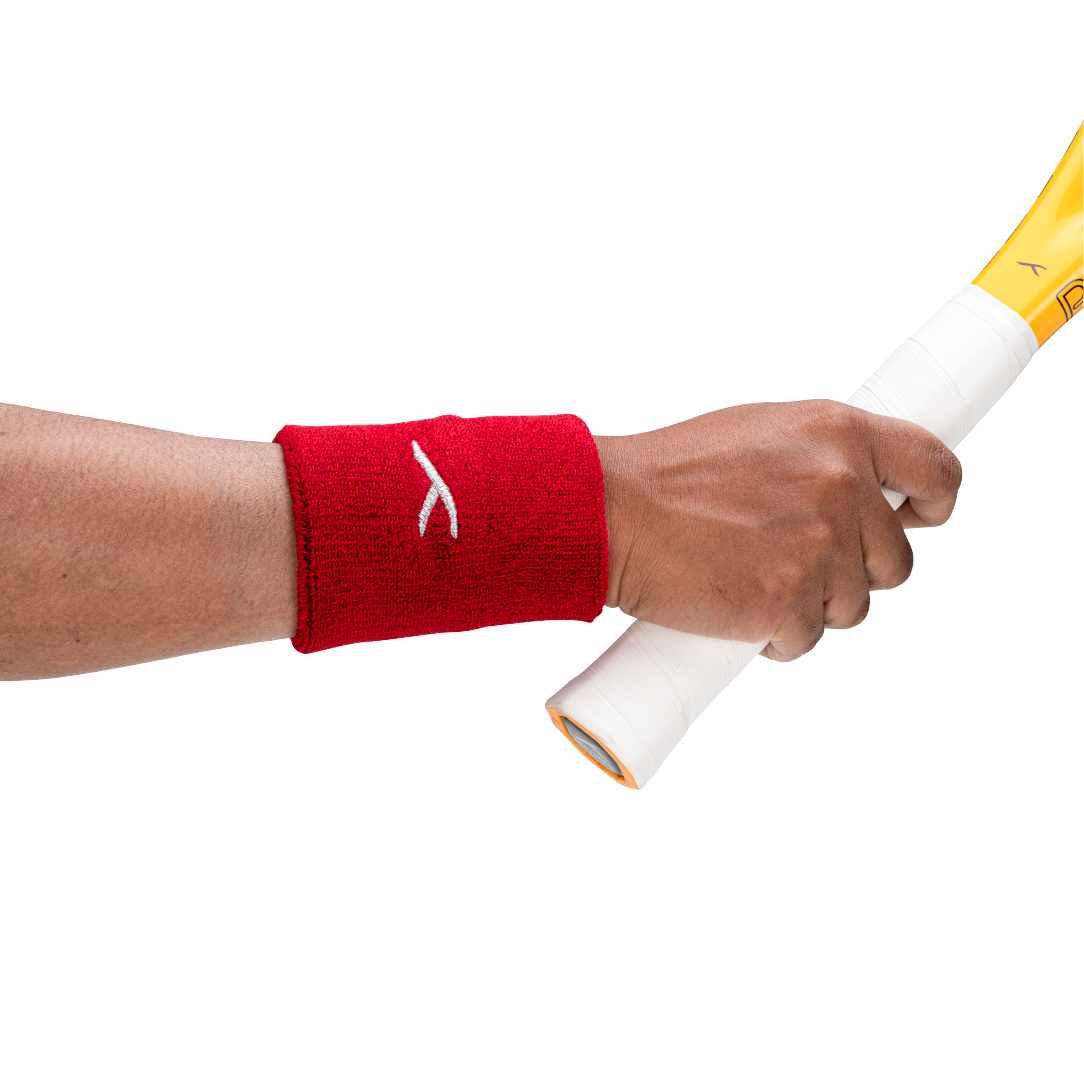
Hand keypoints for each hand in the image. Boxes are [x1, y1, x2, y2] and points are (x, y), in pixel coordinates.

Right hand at [594, 400, 961, 661]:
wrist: (611, 511)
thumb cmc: (667, 475)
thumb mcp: (758, 434)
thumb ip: (818, 457)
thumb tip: (857, 489)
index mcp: (837, 433)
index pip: (935, 468)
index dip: (933, 502)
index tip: (919, 516)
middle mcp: (840, 485)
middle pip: (895, 561)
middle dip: (852, 572)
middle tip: (794, 563)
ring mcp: (818, 547)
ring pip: (852, 607)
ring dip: (811, 606)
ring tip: (751, 581)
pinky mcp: (790, 602)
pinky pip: (806, 639)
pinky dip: (774, 637)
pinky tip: (736, 607)